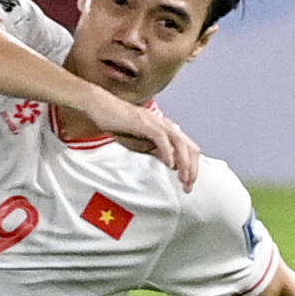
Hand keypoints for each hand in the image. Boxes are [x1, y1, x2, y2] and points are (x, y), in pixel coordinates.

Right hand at [81, 88, 199, 191]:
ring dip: (183, 163)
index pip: (189, 148)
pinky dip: (168, 151)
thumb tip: (173, 164)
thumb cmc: (119, 125)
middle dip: (192, 169)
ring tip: (182, 178)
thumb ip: (157, 151)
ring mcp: (156, 122)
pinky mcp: (145, 123)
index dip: (192, 167)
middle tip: (187, 187)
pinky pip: (162, 138)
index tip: (187, 184)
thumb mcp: (141, 143)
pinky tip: (169, 164)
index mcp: (167, 129)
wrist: (102, 108)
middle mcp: (166, 125)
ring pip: (180, 143)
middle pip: (190, 147)